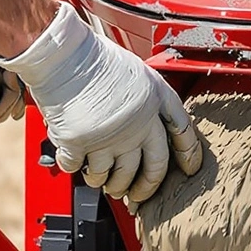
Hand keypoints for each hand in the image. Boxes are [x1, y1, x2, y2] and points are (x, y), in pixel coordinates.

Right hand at [1, 5, 203, 203]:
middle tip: (136, 195)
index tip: (188, 169)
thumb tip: (147, 130)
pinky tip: (73, 159)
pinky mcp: (80, 144)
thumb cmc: (94, 57)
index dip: (189, 156)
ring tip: (98, 177)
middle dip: (144, 189)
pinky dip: (74, 167)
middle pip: (153, 170)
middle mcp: (138, 123)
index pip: (184, 135)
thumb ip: (146, 102)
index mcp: (155, 100)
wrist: (61, 54)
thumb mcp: (137, 73)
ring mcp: (109, 137)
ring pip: (114, 179)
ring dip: (106, 182)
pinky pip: (78, 169)